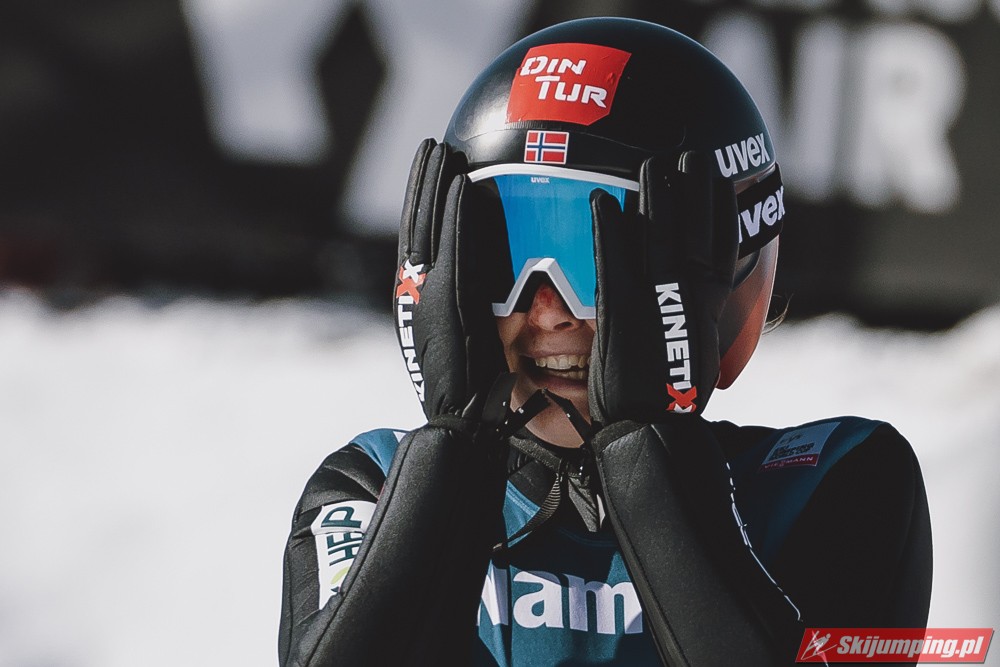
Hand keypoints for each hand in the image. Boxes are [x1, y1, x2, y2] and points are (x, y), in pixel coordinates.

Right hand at [394, 139, 506, 420]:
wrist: (463, 429)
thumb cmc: (476, 392)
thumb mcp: (470, 341)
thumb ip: (471, 309)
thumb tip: (488, 286)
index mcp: (420, 301)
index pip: (419, 240)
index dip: (422, 202)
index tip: (432, 169)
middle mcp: (415, 295)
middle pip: (416, 226)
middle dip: (423, 184)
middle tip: (433, 146)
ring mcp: (425, 300)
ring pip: (427, 232)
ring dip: (434, 188)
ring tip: (442, 151)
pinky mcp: (444, 308)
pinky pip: (451, 252)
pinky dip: (455, 218)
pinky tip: (463, 186)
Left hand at [588, 152, 738, 423]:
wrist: (651, 428)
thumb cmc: (667, 393)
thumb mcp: (693, 348)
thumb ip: (692, 314)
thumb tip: (691, 294)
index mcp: (708, 304)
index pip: (722, 244)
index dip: (720, 208)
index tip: (720, 178)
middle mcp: (688, 295)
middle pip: (695, 229)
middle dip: (693, 189)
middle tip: (688, 154)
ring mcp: (656, 300)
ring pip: (660, 236)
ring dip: (657, 197)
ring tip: (653, 163)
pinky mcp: (621, 311)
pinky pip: (615, 260)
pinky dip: (610, 228)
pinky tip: (603, 200)